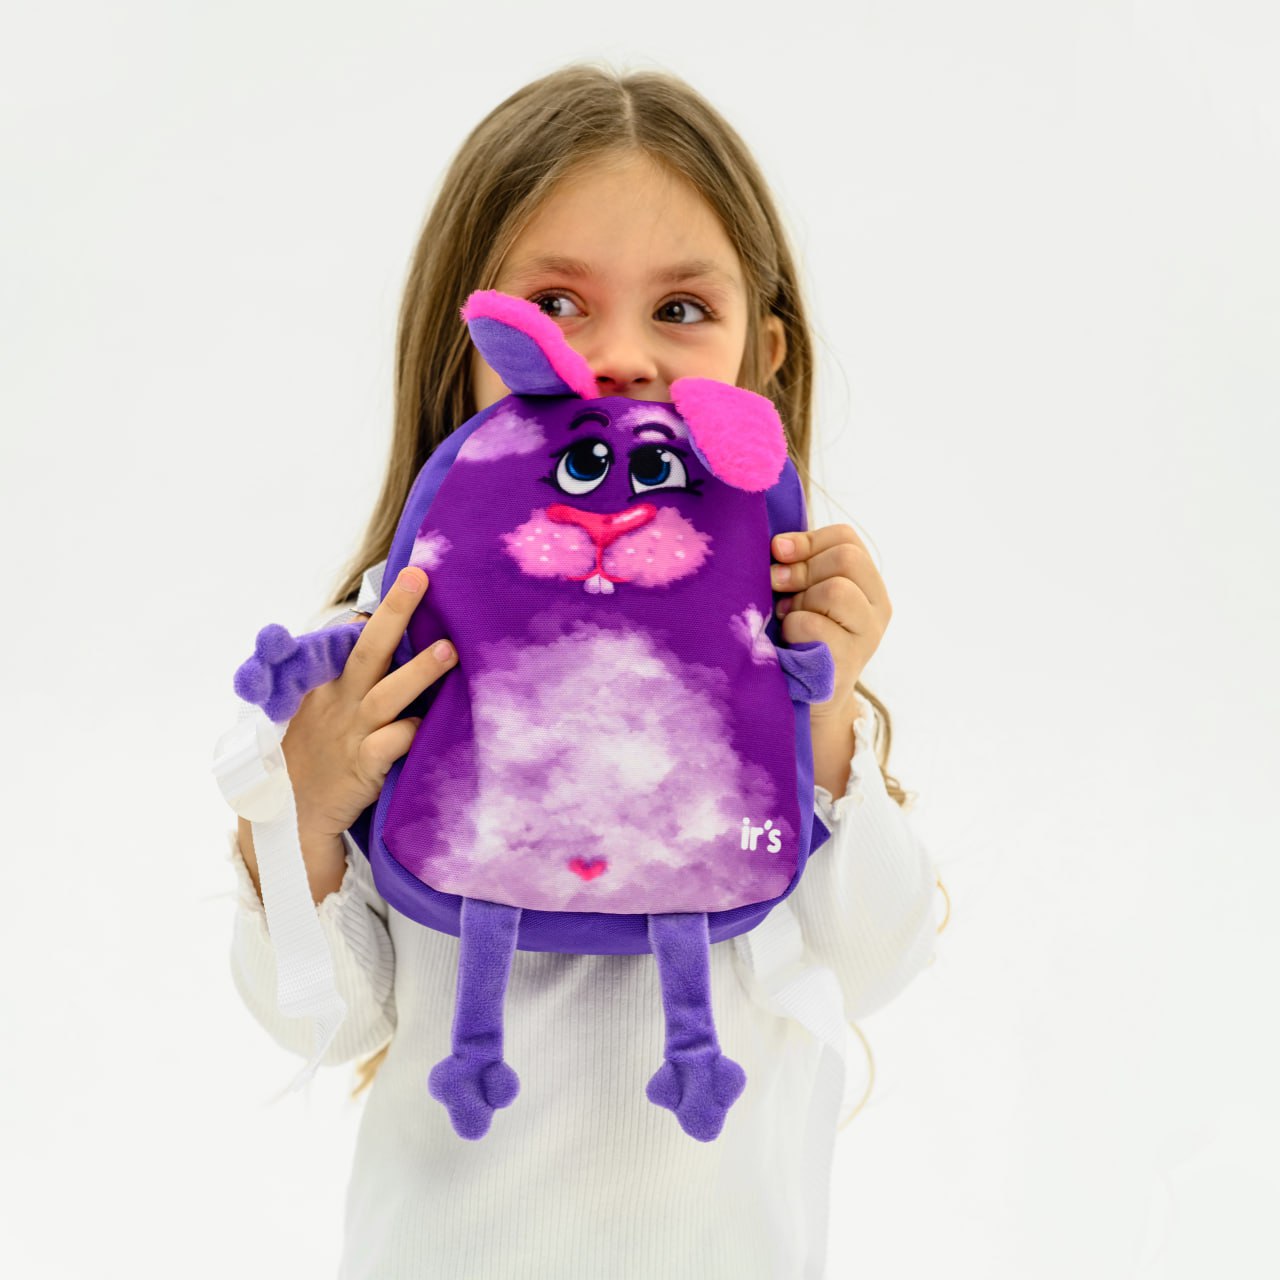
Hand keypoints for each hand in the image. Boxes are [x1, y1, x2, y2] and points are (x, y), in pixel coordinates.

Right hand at [281, 564, 457, 839]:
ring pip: (386, 695)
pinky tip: (431, 723)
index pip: (351, 638)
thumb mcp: (320, 708)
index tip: (409, 575)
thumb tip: (374, 627)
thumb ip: (348, 674)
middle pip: (368, 649)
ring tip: (449, 650)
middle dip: (395, 612)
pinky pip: (391, 744)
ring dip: (418, 672)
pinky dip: (410, 732)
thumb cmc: (315, 753)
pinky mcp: (362, 766)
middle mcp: (341, 701)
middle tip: (419, 579)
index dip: (378, 610)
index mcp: (328, 684)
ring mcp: (352, 732)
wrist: (289, 812)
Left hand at [769, 524, 890, 718]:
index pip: (847, 539)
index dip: (808, 540)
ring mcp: (868, 636)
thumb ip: (800, 566)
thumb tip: (779, 545)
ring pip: (836, 590)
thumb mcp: (805, 595)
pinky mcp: (849, 661)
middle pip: (846, 559)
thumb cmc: (799, 639)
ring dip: (800, 600)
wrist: (807, 700)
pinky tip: (790, 641)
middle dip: (802, 569)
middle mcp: (877, 608)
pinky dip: (792, 627)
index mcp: (868, 584)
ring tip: (788, 617)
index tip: (779, 552)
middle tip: (779, 586)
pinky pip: (813, 624)